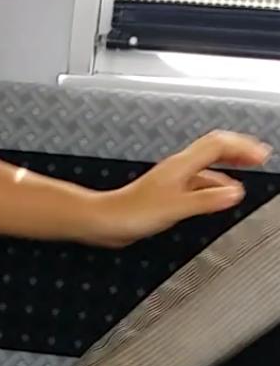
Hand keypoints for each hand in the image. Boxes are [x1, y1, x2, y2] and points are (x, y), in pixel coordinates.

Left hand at [88, 130, 273, 248]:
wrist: (105, 221)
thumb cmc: (130, 213)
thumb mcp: (176, 208)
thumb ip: (206, 200)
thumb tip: (235, 192)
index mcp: (181, 166)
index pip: (219, 145)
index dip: (242, 146)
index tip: (261, 154)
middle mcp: (178, 168)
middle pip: (214, 149)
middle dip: (239, 149)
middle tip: (258, 156)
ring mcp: (172, 179)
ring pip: (207, 164)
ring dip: (228, 165)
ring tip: (245, 170)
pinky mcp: (167, 193)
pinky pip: (198, 181)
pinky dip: (214, 183)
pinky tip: (216, 194)